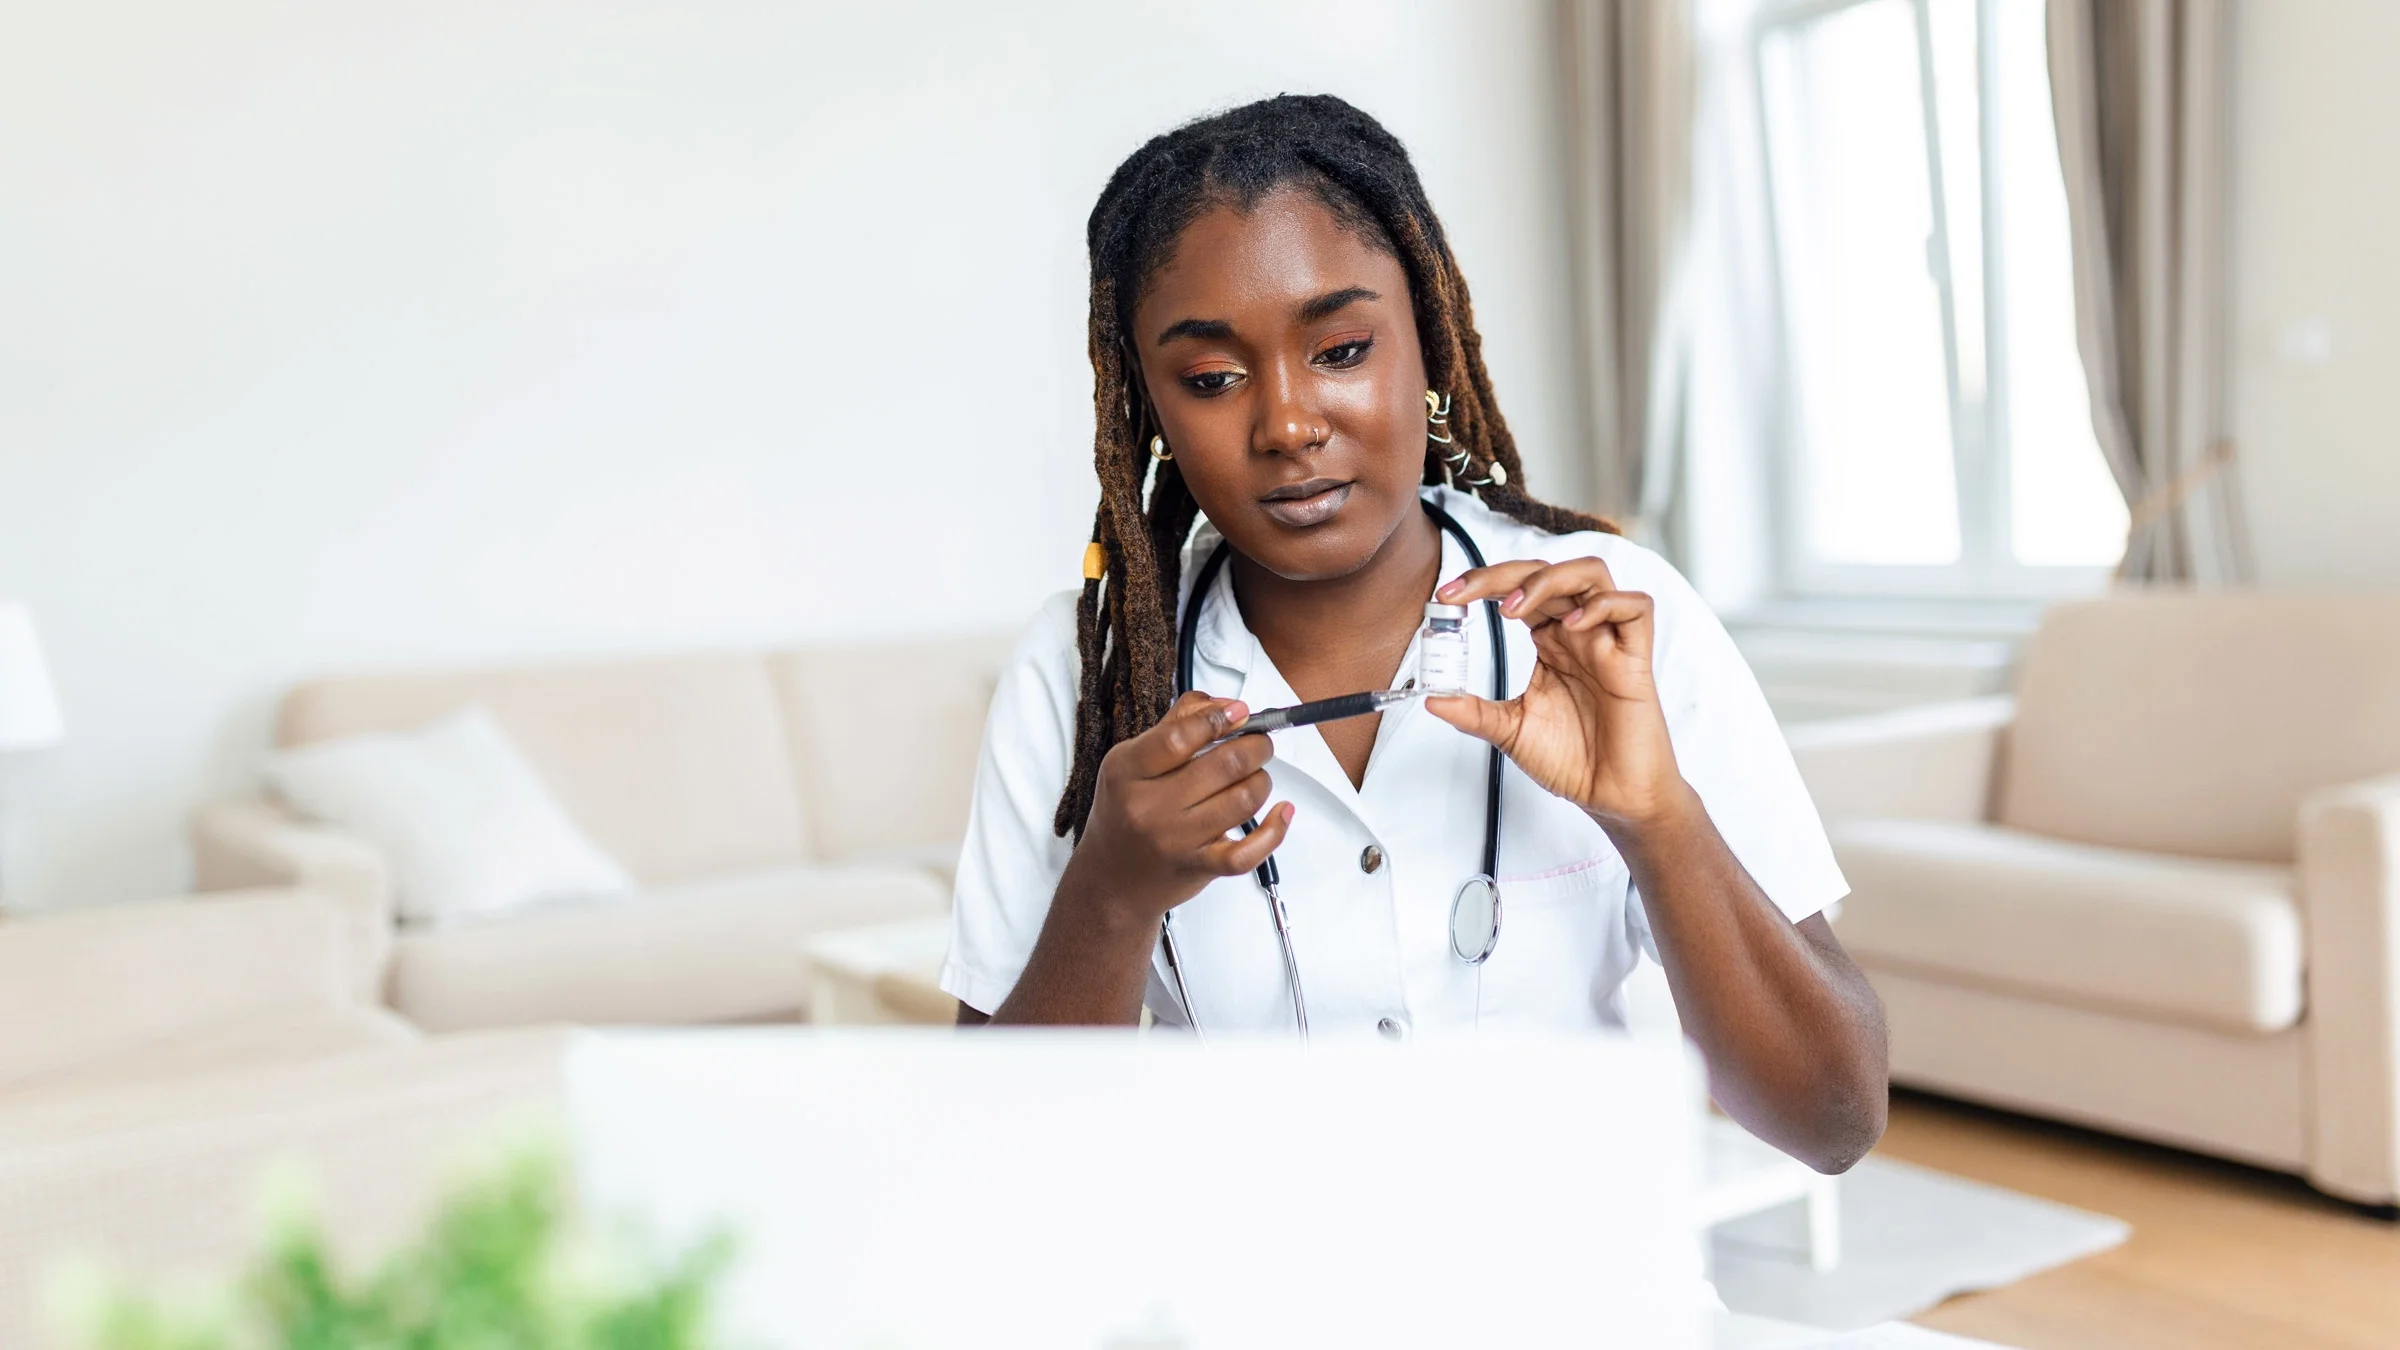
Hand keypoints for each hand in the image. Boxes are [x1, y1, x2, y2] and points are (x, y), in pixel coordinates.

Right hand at [1062, 691, 1295, 925]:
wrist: (1111, 883)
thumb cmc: (1125, 815)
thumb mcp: (1132, 762)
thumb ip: (1177, 725)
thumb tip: (1227, 705)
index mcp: (1127, 770)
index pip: (1179, 737)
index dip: (1219, 719)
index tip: (1239, 712)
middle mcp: (1148, 806)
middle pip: (1224, 765)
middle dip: (1256, 746)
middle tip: (1259, 743)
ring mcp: (1174, 840)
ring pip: (1242, 800)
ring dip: (1262, 780)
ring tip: (1256, 776)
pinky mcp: (1198, 868)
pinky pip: (1248, 851)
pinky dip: (1274, 830)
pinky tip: (1281, 813)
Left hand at [1423, 558, 1688, 828]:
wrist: (1613, 797)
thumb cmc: (1574, 760)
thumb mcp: (1510, 730)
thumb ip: (1473, 711)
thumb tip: (1431, 698)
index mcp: (1550, 642)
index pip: (1518, 590)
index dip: (1483, 583)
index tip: (1445, 597)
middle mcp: (1578, 633)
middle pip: (1547, 573)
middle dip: (1502, 575)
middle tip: (1463, 594)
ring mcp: (1609, 641)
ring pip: (1591, 575)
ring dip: (1548, 580)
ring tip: (1513, 608)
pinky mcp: (1636, 660)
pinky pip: (1636, 608)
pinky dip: (1603, 605)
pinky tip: (1572, 625)